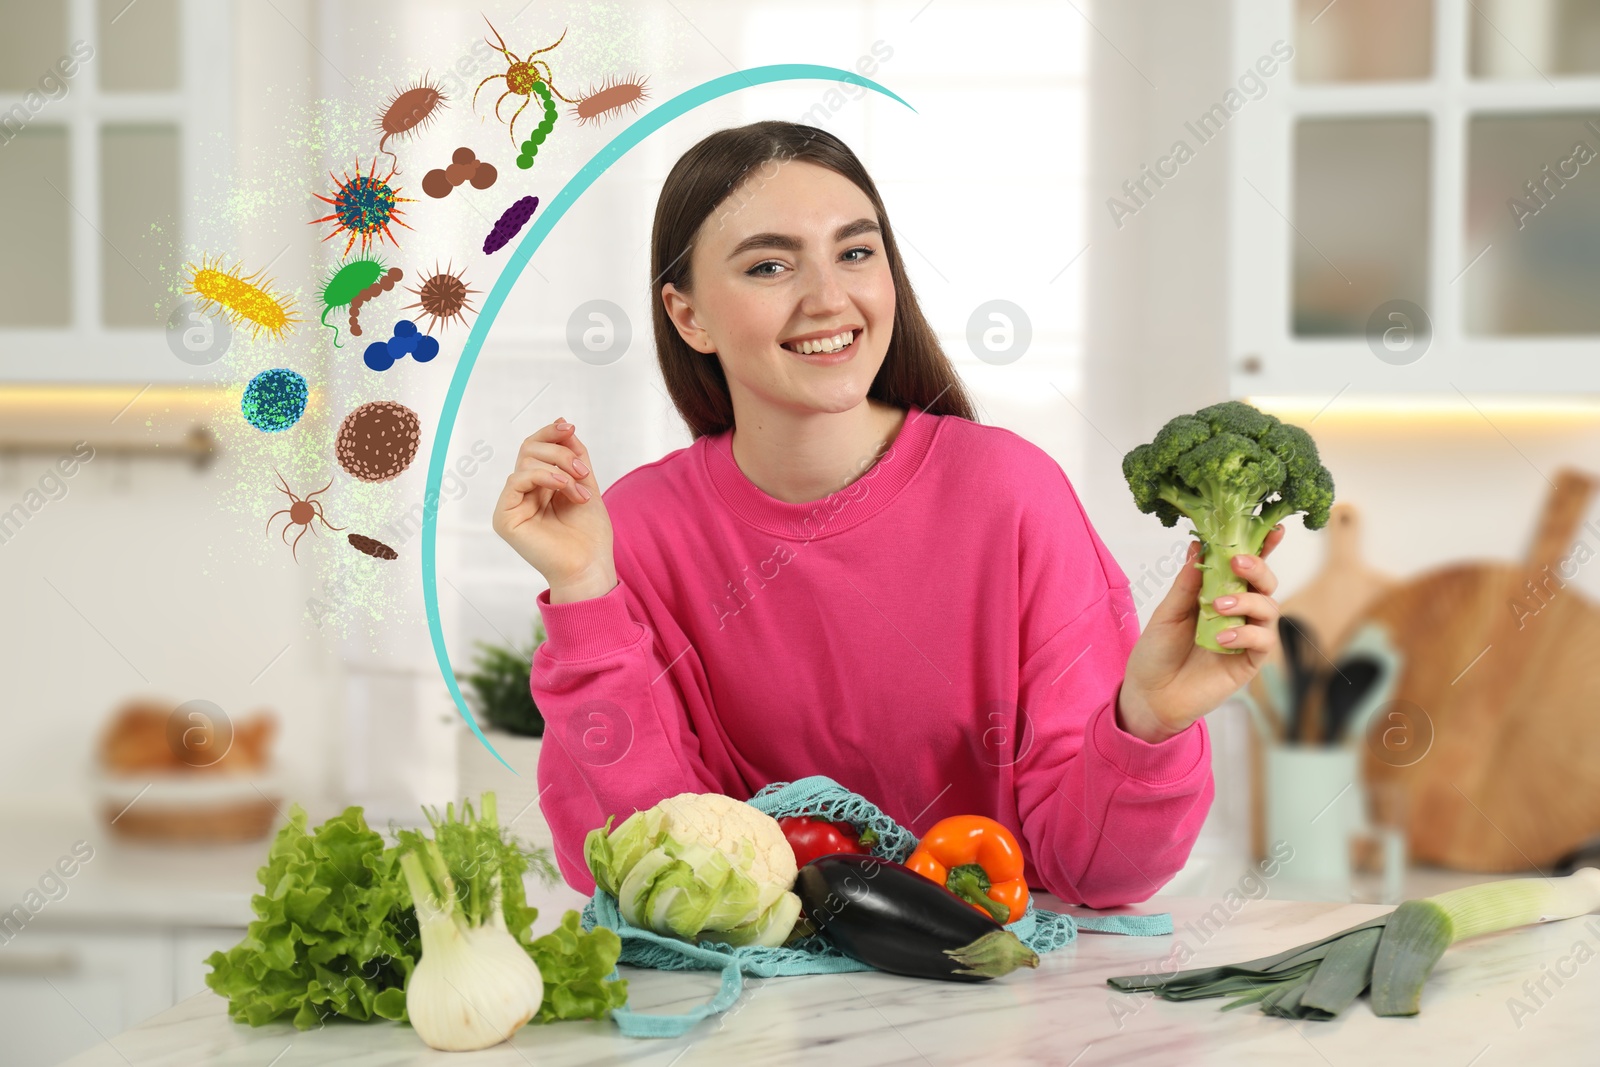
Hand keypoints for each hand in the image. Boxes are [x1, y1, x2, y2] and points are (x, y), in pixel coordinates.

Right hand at [491, 418, 616, 599]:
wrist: (590, 566)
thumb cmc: (589, 533)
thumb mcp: (586, 483)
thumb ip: (574, 455)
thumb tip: (562, 423)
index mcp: (538, 485)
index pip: (535, 448)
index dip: (550, 433)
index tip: (570, 426)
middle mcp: (522, 493)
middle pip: (529, 450)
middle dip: (560, 451)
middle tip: (583, 470)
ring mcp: (511, 505)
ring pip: (526, 462)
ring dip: (560, 469)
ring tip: (581, 491)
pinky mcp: (504, 518)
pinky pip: (516, 480)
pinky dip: (544, 477)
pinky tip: (565, 488)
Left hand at [1116, 526, 1285, 742]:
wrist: (1150, 694)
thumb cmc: (1156, 652)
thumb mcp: (1167, 612)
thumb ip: (1188, 582)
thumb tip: (1198, 546)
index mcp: (1218, 594)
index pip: (1245, 568)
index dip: (1262, 547)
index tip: (1273, 528)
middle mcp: (1238, 612)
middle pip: (1266, 583)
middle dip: (1258, 568)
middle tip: (1237, 563)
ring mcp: (1246, 637)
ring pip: (1269, 609)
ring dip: (1247, 602)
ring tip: (1218, 607)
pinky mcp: (1249, 662)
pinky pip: (1264, 641)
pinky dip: (1246, 635)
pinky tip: (1223, 639)